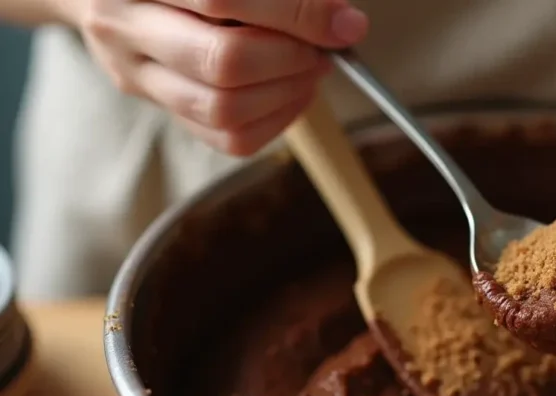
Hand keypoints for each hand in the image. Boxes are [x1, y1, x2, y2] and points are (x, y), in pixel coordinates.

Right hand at [73, 0, 368, 154]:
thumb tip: (340, 21)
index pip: (224, 0)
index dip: (297, 15)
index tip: (344, 25)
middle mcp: (126, 24)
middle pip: (224, 62)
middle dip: (292, 60)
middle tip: (322, 48)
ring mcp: (135, 72)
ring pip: (224, 110)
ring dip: (287, 94)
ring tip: (309, 67)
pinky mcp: (156, 106)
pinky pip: (226, 137)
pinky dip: (275, 120)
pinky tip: (292, 92)